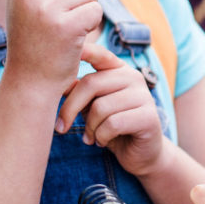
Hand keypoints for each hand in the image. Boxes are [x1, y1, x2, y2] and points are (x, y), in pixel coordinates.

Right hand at [4, 0, 101, 89]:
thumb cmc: (33, 38)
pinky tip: (74, 38)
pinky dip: (91, 25)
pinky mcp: (66, 26)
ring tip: (66, 28)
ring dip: (86, 11)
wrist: (31, 80)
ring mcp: (46, 9)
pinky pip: (95, 11)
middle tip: (63, 16)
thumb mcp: (25, 0)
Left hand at [56, 41, 164, 175]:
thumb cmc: (112, 127)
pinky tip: (102, 141)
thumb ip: (79, 92)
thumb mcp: (92, 106)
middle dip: (70, 108)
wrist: (141, 154)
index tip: (66, 48)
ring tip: (91, 137)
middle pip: (91, 84)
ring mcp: (143, 95)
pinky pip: (113, 124)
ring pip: (101, 107)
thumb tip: (55, 81)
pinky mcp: (149, 117)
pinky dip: (101, 137)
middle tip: (61, 127)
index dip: (84, 50)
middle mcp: (133, 77)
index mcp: (119, 70)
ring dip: (89, 128)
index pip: (99, 54)